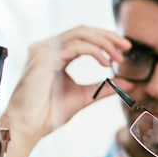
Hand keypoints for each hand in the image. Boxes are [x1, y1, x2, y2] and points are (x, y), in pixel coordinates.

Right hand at [0, 25, 130, 146]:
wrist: (30, 126)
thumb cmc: (49, 113)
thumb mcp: (85, 96)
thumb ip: (104, 88)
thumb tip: (128, 84)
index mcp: (56, 54)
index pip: (83, 37)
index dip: (105, 39)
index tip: (124, 49)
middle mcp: (48, 47)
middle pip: (83, 30)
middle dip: (107, 36)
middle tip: (127, 46)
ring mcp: (45, 49)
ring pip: (80, 33)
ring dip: (104, 43)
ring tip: (118, 57)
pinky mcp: (46, 55)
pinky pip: (76, 45)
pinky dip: (94, 51)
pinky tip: (105, 63)